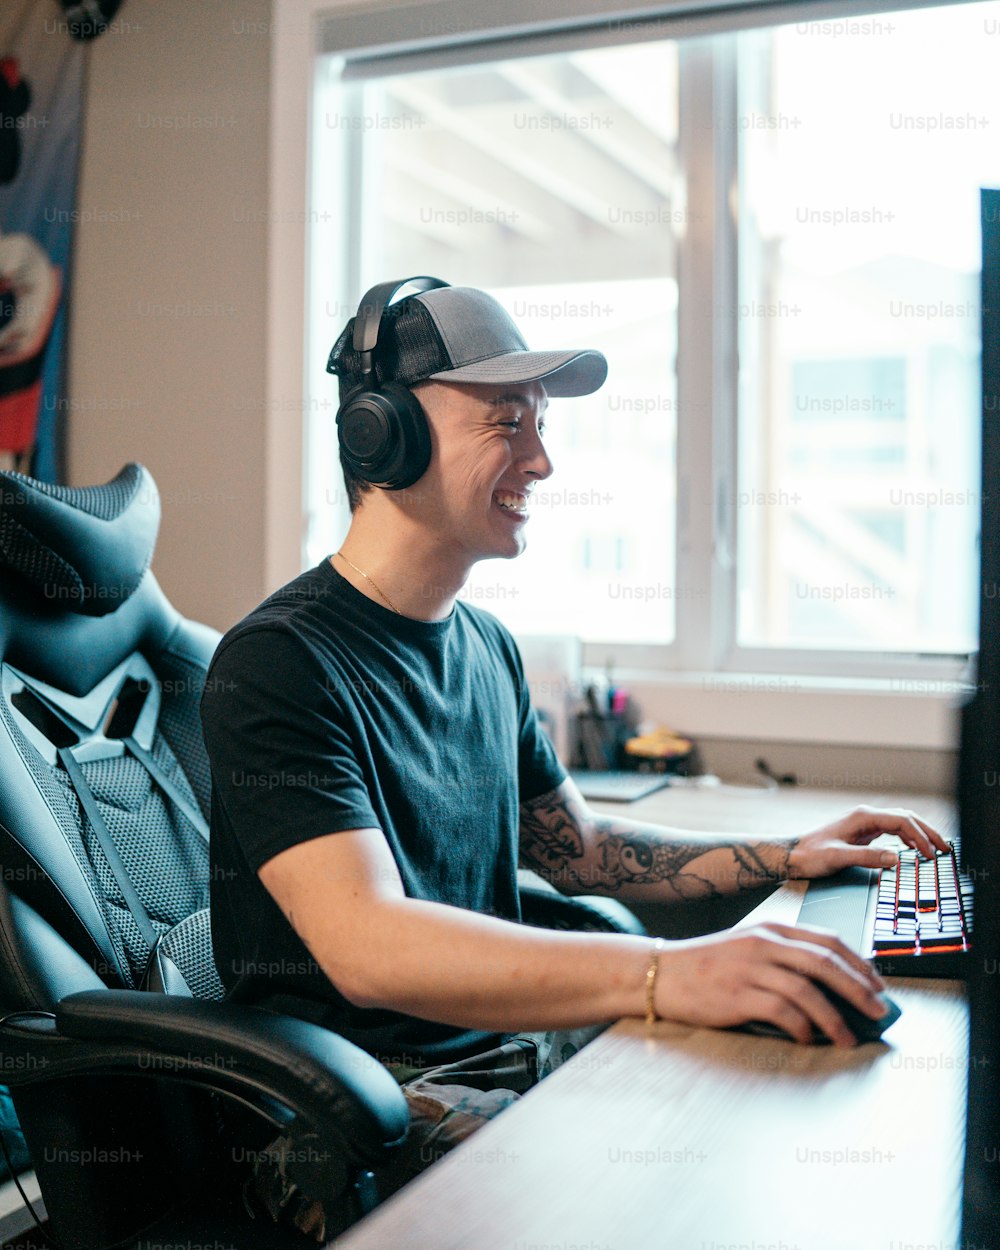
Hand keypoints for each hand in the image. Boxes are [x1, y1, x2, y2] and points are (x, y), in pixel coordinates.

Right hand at [655, 922, 886, 1046]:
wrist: (661, 973)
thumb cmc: (707, 966)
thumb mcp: (747, 948)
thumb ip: (783, 958)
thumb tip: (830, 988)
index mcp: (771, 930)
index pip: (828, 941)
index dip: (858, 964)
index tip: (877, 985)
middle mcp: (764, 944)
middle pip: (825, 963)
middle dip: (859, 989)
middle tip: (878, 1011)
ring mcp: (751, 969)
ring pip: (809, 990)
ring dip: (836, 1018)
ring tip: (848, 1037)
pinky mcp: (738, 995)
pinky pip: (783, 1012)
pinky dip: (802, 1028)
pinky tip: (808, 1039)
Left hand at [786, 805, 949, 879]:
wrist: (793, 854)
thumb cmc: (810, 854)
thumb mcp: (838, 857)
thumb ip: (867, 857)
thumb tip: (895, 859)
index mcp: (862, 817)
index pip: (901, 821)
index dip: (920, 837)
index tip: (931, 853)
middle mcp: (865, 816)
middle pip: (905, 818)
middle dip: (926, 832)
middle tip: (944, 848)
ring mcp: (864, 823)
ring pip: (900, 823)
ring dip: (918, 834)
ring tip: (934, 849)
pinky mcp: (862, 833)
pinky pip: (891, 831)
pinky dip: (906, 837)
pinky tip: (912, 848)